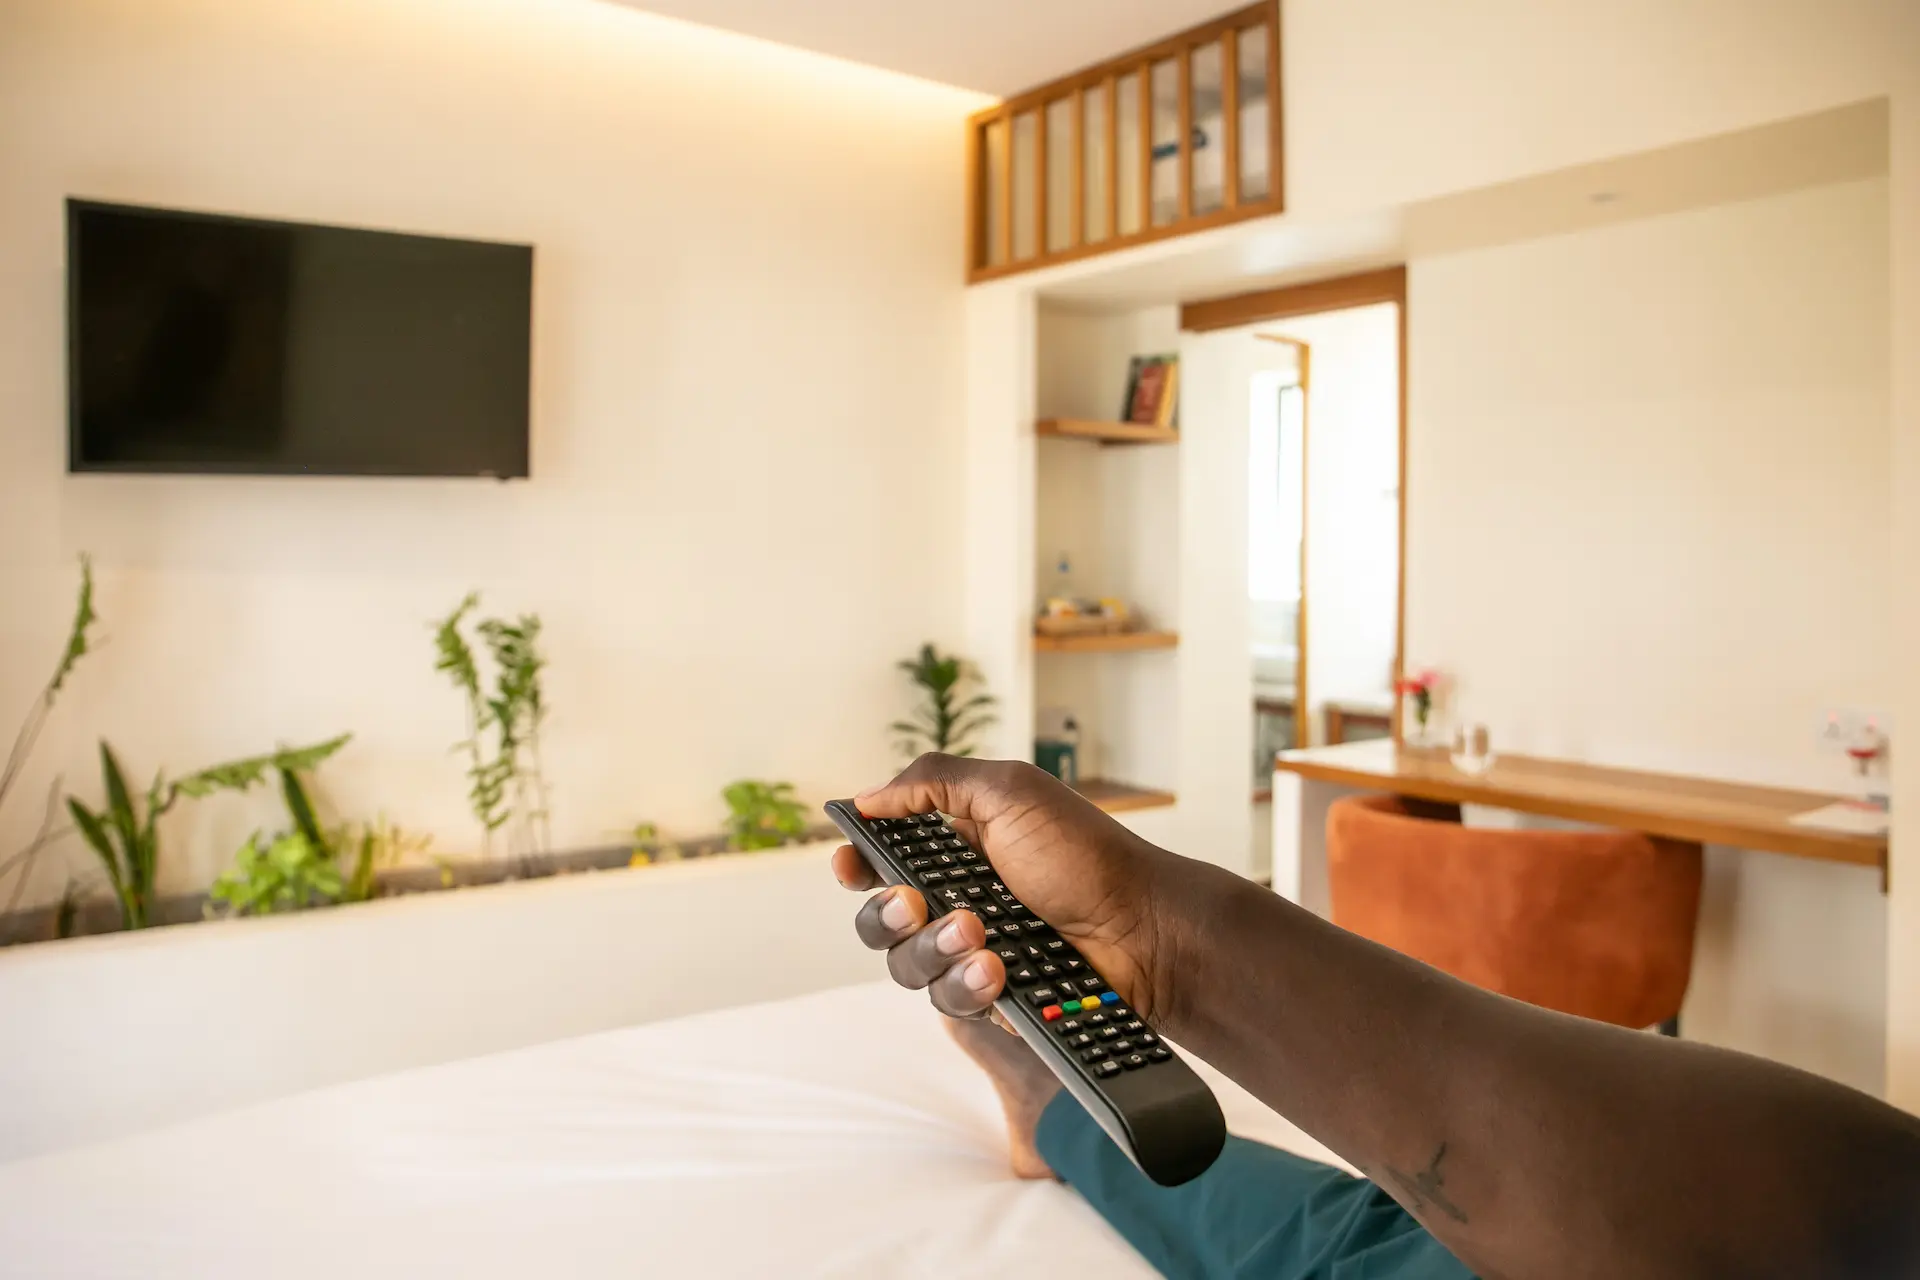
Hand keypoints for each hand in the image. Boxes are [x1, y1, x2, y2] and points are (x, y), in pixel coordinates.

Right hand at [831, 754, 1180, 1024]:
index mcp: (958, 847)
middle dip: (887, 914)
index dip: (857, 863)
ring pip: (907, 965)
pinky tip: (998, 971)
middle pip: (881, 919)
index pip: (884, 858)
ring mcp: (974, 952)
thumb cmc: (1086, 854)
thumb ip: (932, 783)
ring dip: (933, 948)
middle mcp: (958, 900)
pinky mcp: (993, 998)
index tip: (848, 866)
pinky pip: (949, 1002)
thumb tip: (866, 798)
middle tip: (915, 902)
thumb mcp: (1010, 791)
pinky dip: (967, 984)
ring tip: (979, 935)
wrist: (1143, 928)